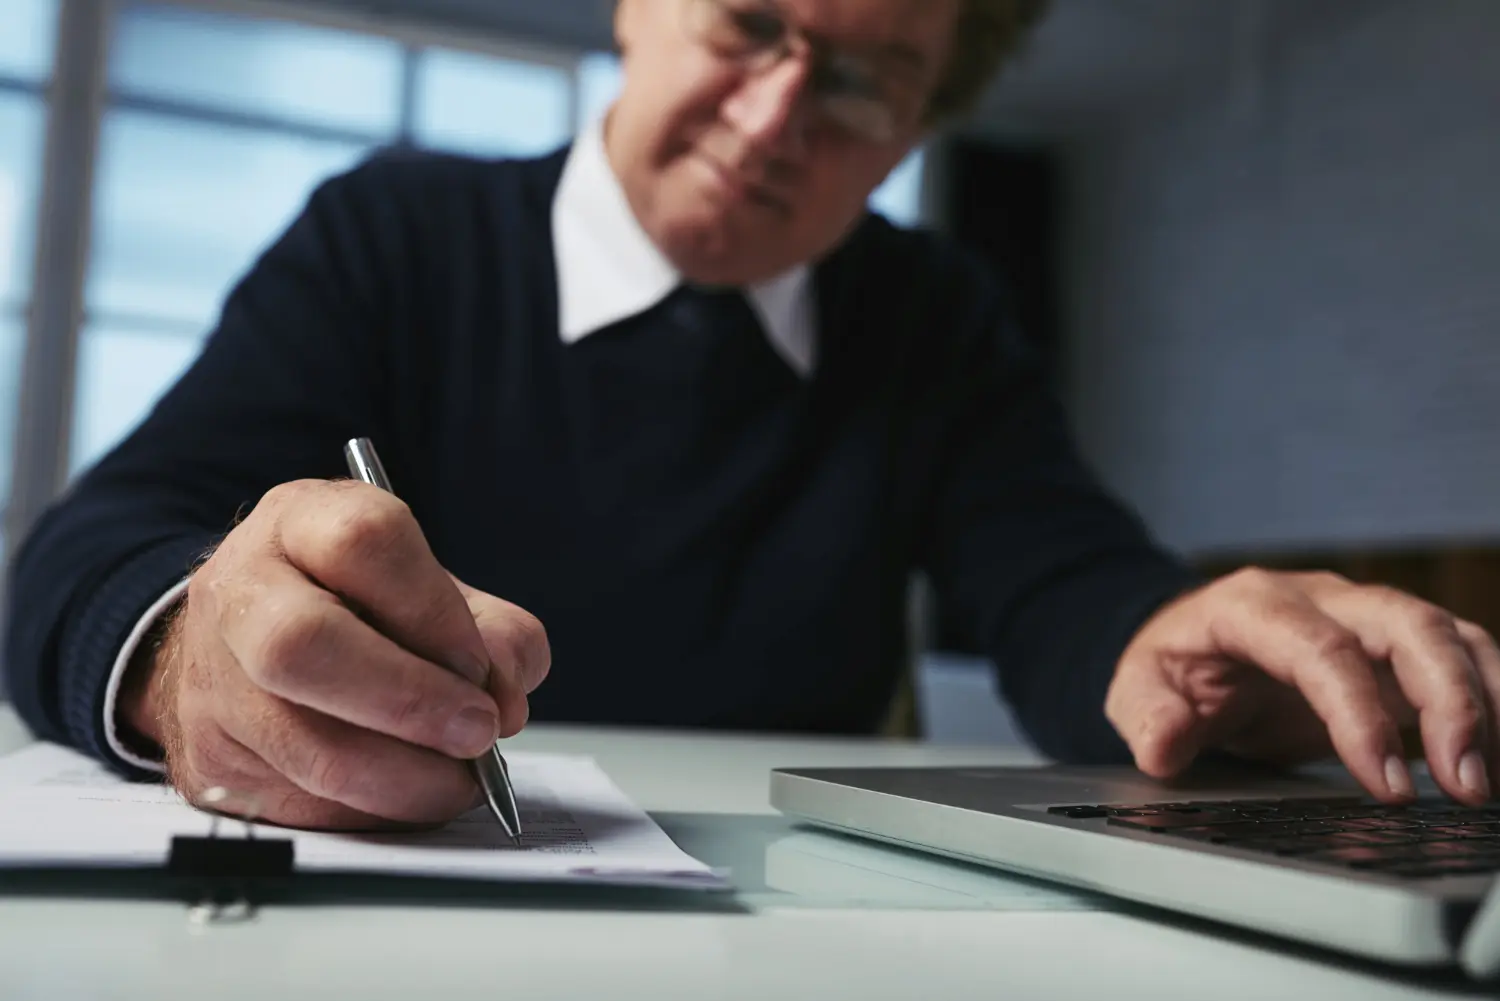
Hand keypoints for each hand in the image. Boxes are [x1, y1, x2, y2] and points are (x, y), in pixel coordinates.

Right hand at [120, 479, 550, 828]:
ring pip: (309, 747)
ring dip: (409, 777)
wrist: (247, 648)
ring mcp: (213, 682)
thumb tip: (506, 696)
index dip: (432, 610)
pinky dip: (380, 811)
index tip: (478, 663)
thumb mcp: (433, 589)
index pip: (362, 543)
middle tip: (478, 731)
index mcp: (300, 522)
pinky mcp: (213, 764)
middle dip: (410, 701)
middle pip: (302, 645)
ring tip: (459, 775)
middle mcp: (240, 592)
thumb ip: (494, 632)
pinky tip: (411, 792)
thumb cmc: (359, 610)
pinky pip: (308, 807)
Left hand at [1105, 568, 1499, 803]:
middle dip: (1452, 701)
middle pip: (1408, 625)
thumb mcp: (1137, 687)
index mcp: (1253, 606)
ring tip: (1490, 784)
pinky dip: (1493, 703)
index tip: (1387, 785)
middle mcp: (1322, 599)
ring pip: (1449, 638)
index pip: (1321, 651)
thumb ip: (1148, 716)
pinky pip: (1461, 661)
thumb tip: (1165, 745)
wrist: (1193, 641)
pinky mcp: (1395, 649)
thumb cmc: (1173, 664)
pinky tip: (1496, 763)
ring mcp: (1365, 618)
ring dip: (1488, 703)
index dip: (1360, 716)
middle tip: (1467, 786)